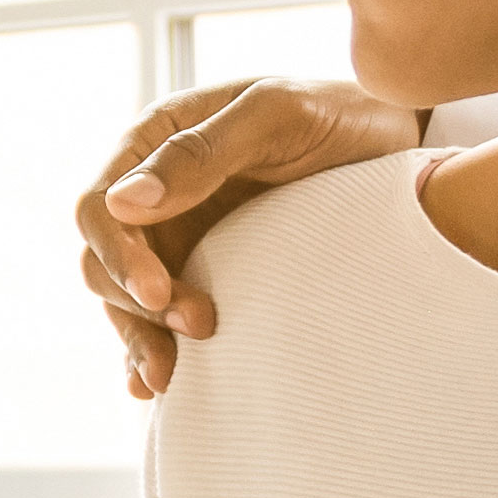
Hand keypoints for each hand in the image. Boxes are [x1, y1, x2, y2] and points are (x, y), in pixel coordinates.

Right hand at [75, 76, 422, 396]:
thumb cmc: (339, 113)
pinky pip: (161, 317)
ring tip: (174, 374)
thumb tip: (123, 202)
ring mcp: (179, 235)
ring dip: (143, 337)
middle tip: (199, 326)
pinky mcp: (205, 271)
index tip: (158, 291)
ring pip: (126, 298)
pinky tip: (160, 385)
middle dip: (136, 303)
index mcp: (155, 142)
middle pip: (103, 260)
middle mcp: (156, 191)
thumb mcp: (276, 116)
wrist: (397, 143)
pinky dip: (151, 351)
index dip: (118, 256)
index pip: (99, 207)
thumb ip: (199, 153)